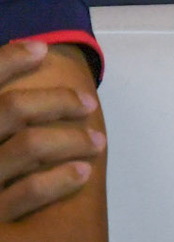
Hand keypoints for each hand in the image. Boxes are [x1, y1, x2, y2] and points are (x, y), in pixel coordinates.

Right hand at [0, 40, 104, 223]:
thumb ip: (7, 128)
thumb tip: (29, 83)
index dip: (6, 60)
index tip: (42, 48)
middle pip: (8, 109)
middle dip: (55, 100)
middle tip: (88, 102)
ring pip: (27, 146)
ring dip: (70, 138)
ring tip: (97, 140)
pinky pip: (26, 192)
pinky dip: (60, 178)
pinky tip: (83, 173)